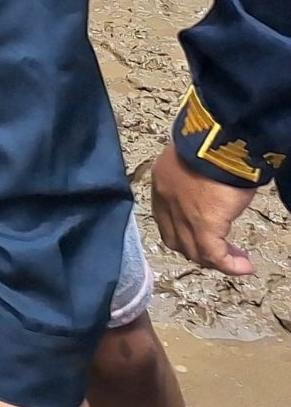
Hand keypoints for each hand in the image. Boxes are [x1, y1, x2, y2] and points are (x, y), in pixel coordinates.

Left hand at [151, 144, 259, 274]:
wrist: (217, 139)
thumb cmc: (211, 142)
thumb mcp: (196, 160)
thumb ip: (196, 178)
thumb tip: (210, 189)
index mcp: (162, 182)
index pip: (166, 220)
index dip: (184, 233)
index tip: (205, 237)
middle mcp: (166, 200)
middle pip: (177, 240)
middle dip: (199, 250)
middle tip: (223, 253)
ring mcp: (182, 214)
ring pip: (194, 251)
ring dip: (216, 260)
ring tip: (238, 261)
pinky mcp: (204, 224)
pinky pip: (214, 255)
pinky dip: (228, 265)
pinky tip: (243, 267)